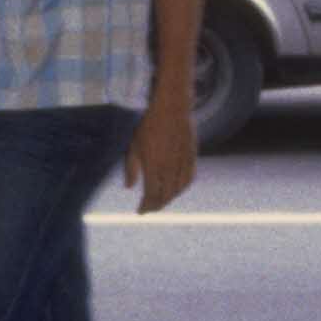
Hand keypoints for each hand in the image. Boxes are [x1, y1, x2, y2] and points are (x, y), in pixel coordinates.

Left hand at [123, 97, 194, 214]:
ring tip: (159, 202)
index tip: (140, 212)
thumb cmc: (147, 126)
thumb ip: (131, 168)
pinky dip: (182, 188)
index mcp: (154, 166)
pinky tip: (176, 191)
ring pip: (178, 189)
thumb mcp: (133, 146)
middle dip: (156, 206)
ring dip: (169, 199)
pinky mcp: (192, 157)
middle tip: (148, 209)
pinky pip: (189, 178)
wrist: (171, 109)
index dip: (146, 206)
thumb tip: (129, 187)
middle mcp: (170, 168)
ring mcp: (183, 163)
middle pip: (165, 195)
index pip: (151, 195)